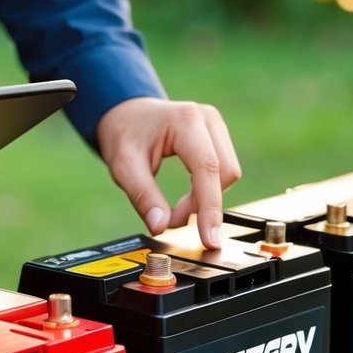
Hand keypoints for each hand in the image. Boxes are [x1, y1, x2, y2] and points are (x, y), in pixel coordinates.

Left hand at [96, 97, 241, 249]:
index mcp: (186, 120)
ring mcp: (216, 125)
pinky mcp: (218, 136)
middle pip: (225, 173)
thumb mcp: (124, 167)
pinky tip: (189, 197)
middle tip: (173, 219)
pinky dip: (208, 190)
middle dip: (204, 205)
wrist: (126, 113)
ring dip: (206, 199)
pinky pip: (224, 170)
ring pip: (228, 173)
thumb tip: (160, 226)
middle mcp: (207, 118)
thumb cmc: (124, 133)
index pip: (208, 168)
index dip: (210, 207)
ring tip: (177, 208)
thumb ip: (143, 196)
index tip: (209, 238)